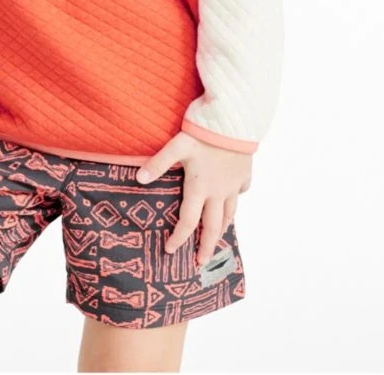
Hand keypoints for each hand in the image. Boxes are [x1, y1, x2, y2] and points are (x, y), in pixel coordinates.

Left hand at [136, 130, 251, 264]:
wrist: (235, 120)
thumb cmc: (204, 133)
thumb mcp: (176, 146)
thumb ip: (158, 164)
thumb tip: (138, 179)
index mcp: (200, 188)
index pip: (188, 221)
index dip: (178, 237)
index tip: (170, 250)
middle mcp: (219, 191)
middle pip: (213, 226)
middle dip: (206, 246)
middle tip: (202, 262)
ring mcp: (234, 184)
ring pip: (230, 212)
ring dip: (222, 227)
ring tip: (219, 237)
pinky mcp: (244, 173)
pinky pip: (241, 191)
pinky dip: (235, 199)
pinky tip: (233, 198)